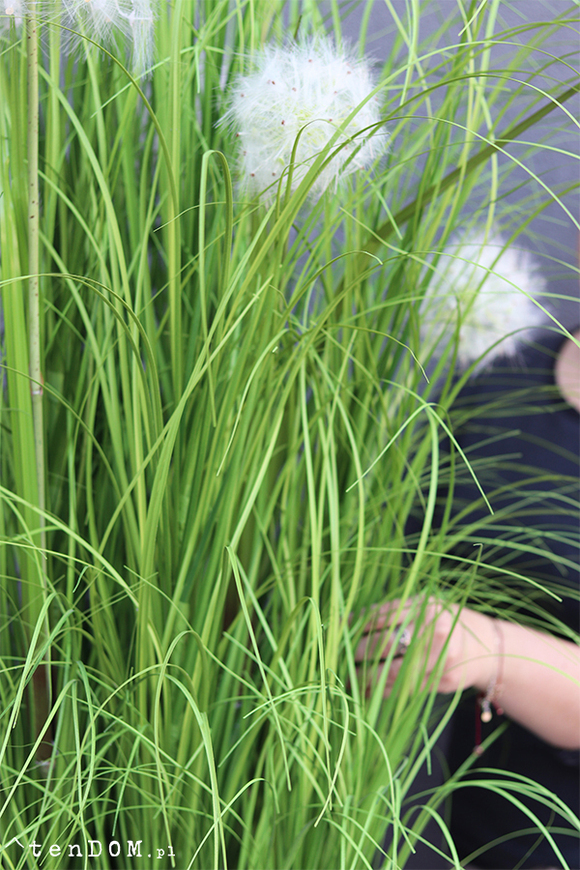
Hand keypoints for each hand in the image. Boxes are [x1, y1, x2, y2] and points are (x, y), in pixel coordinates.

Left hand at [354, 597, 495, 696]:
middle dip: (358, 651)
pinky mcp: (441, 682)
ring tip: (350, 677)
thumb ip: (393, 611)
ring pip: (392, 671)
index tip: (342, 630)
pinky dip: (382, 691)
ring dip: (366, 676)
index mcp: (428, 608)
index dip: (359, 625)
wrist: (488, 648)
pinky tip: (367, 690)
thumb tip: (352, 620)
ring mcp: (440, 660)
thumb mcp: (425, 607)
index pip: (384, 616)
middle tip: (343, 655)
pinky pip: (404, 689)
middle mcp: (435, 633)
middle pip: (385, 644)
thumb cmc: (447, 623)